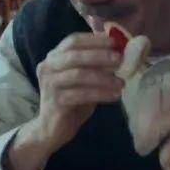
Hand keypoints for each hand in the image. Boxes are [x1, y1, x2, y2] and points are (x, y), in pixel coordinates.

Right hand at [4, 34, 121, 169]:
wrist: (52, 129)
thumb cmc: (71, 100)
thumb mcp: (84, 79)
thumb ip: (95, 64)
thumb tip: (121, 51)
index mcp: (54, 57)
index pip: (73, 41)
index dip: (94, 40)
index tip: (115, 42)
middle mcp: (48, 67)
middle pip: (74, 55)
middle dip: (99, 56)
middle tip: (120, 59)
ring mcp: (49, 84)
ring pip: (79, 75)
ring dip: (103, 77)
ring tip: (121, 83)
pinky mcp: (55, 102)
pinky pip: (81, 94)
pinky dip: (101, 94)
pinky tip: (115, 96)